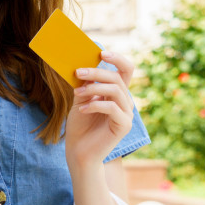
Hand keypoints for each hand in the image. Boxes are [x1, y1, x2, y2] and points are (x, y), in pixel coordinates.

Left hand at [65, 51, 133, 171]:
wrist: (78, 151)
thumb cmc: (80, 125)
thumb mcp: (80, 99)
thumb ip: (85, 83)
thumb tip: (83, 65)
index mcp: (116, 92)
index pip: (125, 70)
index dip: (117, 59)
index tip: (101, 53)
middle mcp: (125, 101)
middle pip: (118, 78)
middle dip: (97, 72)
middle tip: (78, 71)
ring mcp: (127, 114)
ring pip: (116, 90)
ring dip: (94, 88)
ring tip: (77, 92)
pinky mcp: (124, 125)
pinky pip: (113, 108)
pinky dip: (95, 105)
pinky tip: (82, 110)